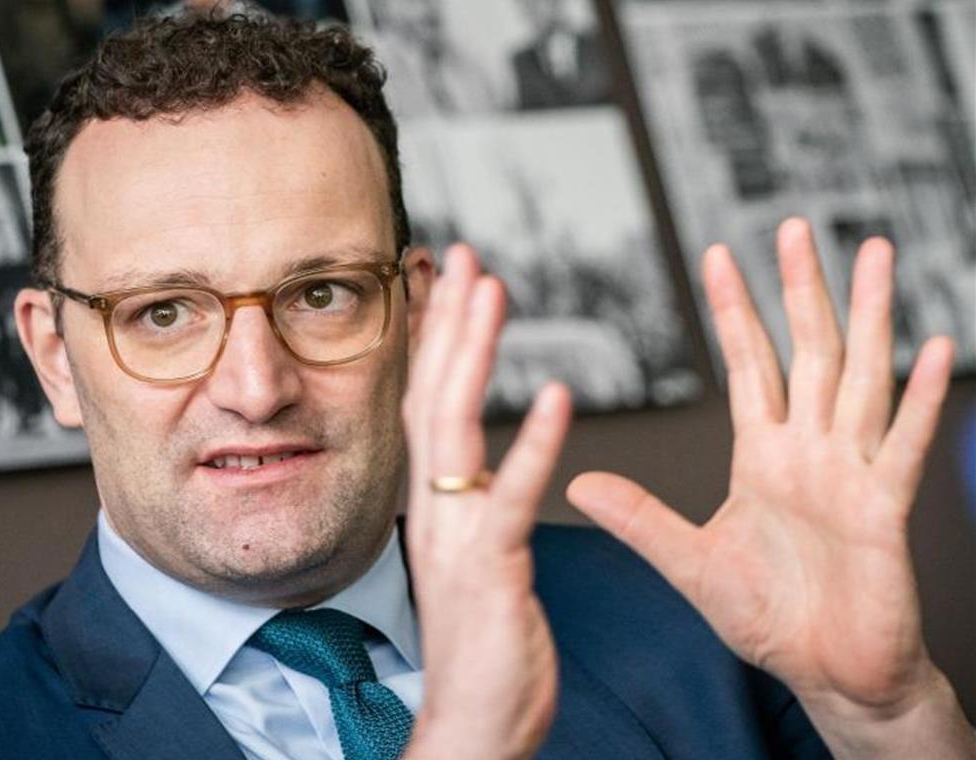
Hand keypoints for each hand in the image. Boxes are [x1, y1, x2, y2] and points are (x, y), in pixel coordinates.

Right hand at [401, 245, 571, 759]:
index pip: (430, 404)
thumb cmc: (485, 652)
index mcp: (436, 506)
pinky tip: (559, 396)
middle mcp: (433, 510)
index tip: (445, 284)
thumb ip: (473, 511)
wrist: (470, 727)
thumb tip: (480, 473)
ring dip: (472, 356)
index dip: (436, 340)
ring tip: (489, 292)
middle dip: (447, 322)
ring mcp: (455, 537)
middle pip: (433, 396)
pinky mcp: (489, 570)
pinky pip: (508, 497)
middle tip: (461, 256)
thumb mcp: (474, 565)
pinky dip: (533, 444)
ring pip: (456, 429)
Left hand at [567, 218, 972, 757]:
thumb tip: (577, 484)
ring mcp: (851, 475)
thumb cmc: (769, 619)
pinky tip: (934, 348)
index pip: (748, 366)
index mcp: (763, 457)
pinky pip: (902, 445)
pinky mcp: (884, 512)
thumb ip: (640, 520)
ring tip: (876, 255)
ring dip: (870, 316)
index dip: (734, 312)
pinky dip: (920, 399)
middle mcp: (809, 453)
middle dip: (801, 289)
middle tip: (793, 227)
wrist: (826, 675)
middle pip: (808, 352)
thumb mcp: (690, 564)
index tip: (717, 256)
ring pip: (861, 378)